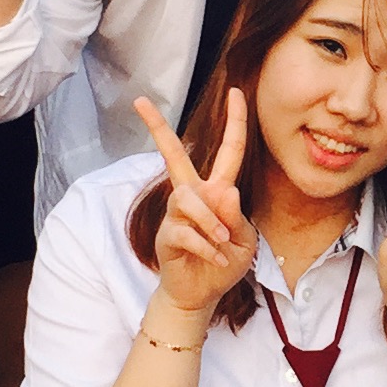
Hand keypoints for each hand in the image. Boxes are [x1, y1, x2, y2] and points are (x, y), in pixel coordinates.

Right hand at [133, 91, 256, 318]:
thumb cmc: (225, 262)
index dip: (234, 122)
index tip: (236, 91)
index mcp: (218, 190)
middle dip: (157, 128)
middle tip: (140, 102)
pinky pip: (187, 232)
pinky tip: (216, 260)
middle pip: (174, 155)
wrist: (202, 294)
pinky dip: (207, 248)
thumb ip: (237, 218)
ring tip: (222, 244)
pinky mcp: (167, 235)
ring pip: (189, 200)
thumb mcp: (245, 242)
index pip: (229, 151)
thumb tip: (226, 192)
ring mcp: (176, 214)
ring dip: (211, 223)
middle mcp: (193, 195)